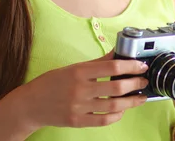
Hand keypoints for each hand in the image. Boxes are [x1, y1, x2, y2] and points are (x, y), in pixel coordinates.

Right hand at [20, 49, 148, 128]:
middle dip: (135, 84)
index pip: (112, 67)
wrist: (30, 104)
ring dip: (131, 102)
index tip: (141, 66)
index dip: (131, 66)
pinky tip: (122, 110)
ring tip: (140, 97)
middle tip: (144, 81)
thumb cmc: (52, 82)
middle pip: (116, 87)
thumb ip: (96, 62)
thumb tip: (117, 53)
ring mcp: (79, 107)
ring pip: (113, 106)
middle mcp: (80, 89)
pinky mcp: (77, 121)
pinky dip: (116, 115)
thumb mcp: (73, 67)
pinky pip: (103, 120)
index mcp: (79, 71)